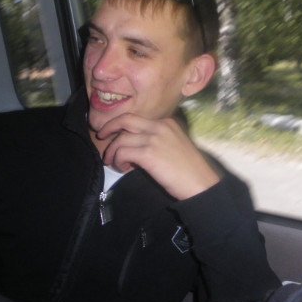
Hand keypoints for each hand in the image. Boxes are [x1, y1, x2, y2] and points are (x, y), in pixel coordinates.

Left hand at [96, 113, 219, 199]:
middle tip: (101, 137)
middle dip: (109, 127)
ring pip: (121, 138)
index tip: (114, 134)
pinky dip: (118, 161)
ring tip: (113, 163)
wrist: (201, 183)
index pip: (138, 118)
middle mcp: (160, 126)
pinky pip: (122, 152)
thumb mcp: (175, 145)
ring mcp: (154, 138)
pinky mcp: (148, 153)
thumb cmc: (190, 169)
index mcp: (167, 122)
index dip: (122, 125)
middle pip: (126, 120)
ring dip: (112, 152)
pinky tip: (124, 169)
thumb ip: (158, 140)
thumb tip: (136, 146)